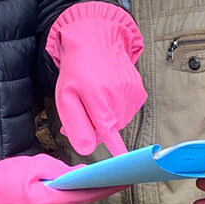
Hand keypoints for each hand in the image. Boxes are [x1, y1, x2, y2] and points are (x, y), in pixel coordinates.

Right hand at [0, 150, 122, 203]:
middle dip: (93, 191)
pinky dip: (56, 202)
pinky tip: (60, 192)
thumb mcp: (30, 166)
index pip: (85, 195)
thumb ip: (56, 169)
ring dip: (74, 196)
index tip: (124, 180)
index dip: (106, 188)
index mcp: (49, 203)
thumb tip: (78, 172)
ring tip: (89, 182)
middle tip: (112, 179)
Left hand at [47, 1, 146, 156]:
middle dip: (95, 127)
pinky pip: (128, 110)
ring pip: (119, 121)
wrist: (96, 39)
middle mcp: (118, 99)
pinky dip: (118, 107)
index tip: (122, 164)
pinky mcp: (139, 91)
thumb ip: (76, 125)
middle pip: (109, 130)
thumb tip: (86, 149)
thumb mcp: (65, 97)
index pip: (108, 135)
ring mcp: (131, 94)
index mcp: (98, 101)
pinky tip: (109, 92)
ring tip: (96, 96)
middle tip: (83, 109)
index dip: (115, 151)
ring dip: (107, 116)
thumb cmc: (77, 69)